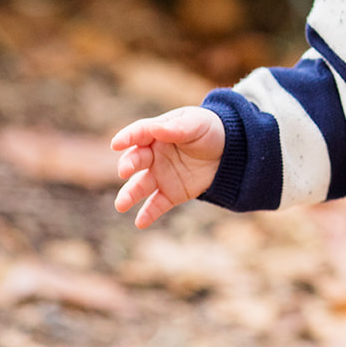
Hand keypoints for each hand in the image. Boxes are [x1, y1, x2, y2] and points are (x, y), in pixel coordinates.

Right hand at [112, 106, 225, 228]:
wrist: (229, 152)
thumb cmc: (208, 130)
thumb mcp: (197, 123)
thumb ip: (177, 127)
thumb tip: (156, 128)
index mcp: (157, 132)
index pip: (139, 133)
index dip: (127, 137)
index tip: (116, 144)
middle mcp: (153, 155)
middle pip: (136, 159)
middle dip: (127, 165)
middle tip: (124, 171)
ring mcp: (161, 175)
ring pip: (140, 186)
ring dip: (129, 195)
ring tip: (121, 205)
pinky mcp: (171, 193)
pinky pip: (156, 205)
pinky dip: (148, 214)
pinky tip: (140, 222)